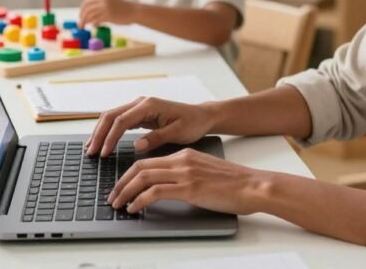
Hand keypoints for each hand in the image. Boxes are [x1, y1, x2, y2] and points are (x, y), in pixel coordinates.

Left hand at [79, 0, 136, 26]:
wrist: (135, 11)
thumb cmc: (123, 8)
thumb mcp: (110, 2)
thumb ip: (100, 6)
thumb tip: (89, 16)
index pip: (87, 2)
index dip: (81, 10)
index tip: (80, 16)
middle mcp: (103, 0)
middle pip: (87, 9)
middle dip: (81, 17)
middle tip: (80, 24)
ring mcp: (106, 8)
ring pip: (90, 15)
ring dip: (85, 22)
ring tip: (84, 27)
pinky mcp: (109, 16)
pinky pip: (97, 20)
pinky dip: (93, 24)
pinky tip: (94, 26)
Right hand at [86, 96, 214, 156]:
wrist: (201, 116)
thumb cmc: (192, 123)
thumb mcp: (177, 133)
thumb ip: (156, 138)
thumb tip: (136, 145)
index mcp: (149, 105)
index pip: (122, 121)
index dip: (110, 138)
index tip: (104, 153)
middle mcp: (141, 103)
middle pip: (111, 116)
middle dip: (99, 134)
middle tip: (90, 152)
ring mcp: (139, 107)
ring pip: (112, 117)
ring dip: (100, 132)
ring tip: (91, 148)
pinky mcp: (139, 113)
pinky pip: (119, 121)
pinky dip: (108, 131)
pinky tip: (102, 142)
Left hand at [108, 148, 269, 215]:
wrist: (253, 185)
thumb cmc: (235, 183)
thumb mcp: (206, 172)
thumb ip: (188, 174)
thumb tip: (171, 187)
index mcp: (185, 155)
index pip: (149, 161)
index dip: (130, 173)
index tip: (121, 185)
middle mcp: (181, 160)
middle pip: (140, 167)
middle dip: (122, 182)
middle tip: (112, 196)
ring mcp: (185, 173)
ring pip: (143, 178)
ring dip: (126, 192)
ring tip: (118, 204)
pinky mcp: (189, 188)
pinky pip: (155, 192)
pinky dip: (140, 201)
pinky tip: (135, 209)